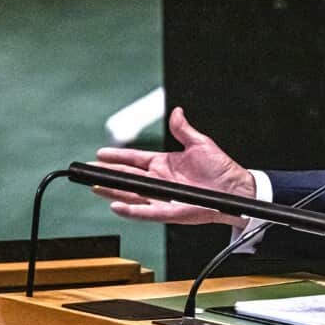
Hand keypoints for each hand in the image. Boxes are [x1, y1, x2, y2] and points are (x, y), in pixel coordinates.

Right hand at [91, 107, 255, 226]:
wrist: (236, 188)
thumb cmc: (221, 168)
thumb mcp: (200, 144)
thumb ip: (183, 129)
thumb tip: (176, 112)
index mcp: (164, 163)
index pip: (134, 159)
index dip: (117, 157)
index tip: (100, 154)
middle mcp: (160, 181)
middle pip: (127, 177)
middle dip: (107, 174)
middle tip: (88, 172)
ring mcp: (163, 196)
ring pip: (132, 194)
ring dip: (114, 192)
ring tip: (95, 187)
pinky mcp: (170, 211)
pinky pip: (147, 211)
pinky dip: (131, 210)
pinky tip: (116, 206)